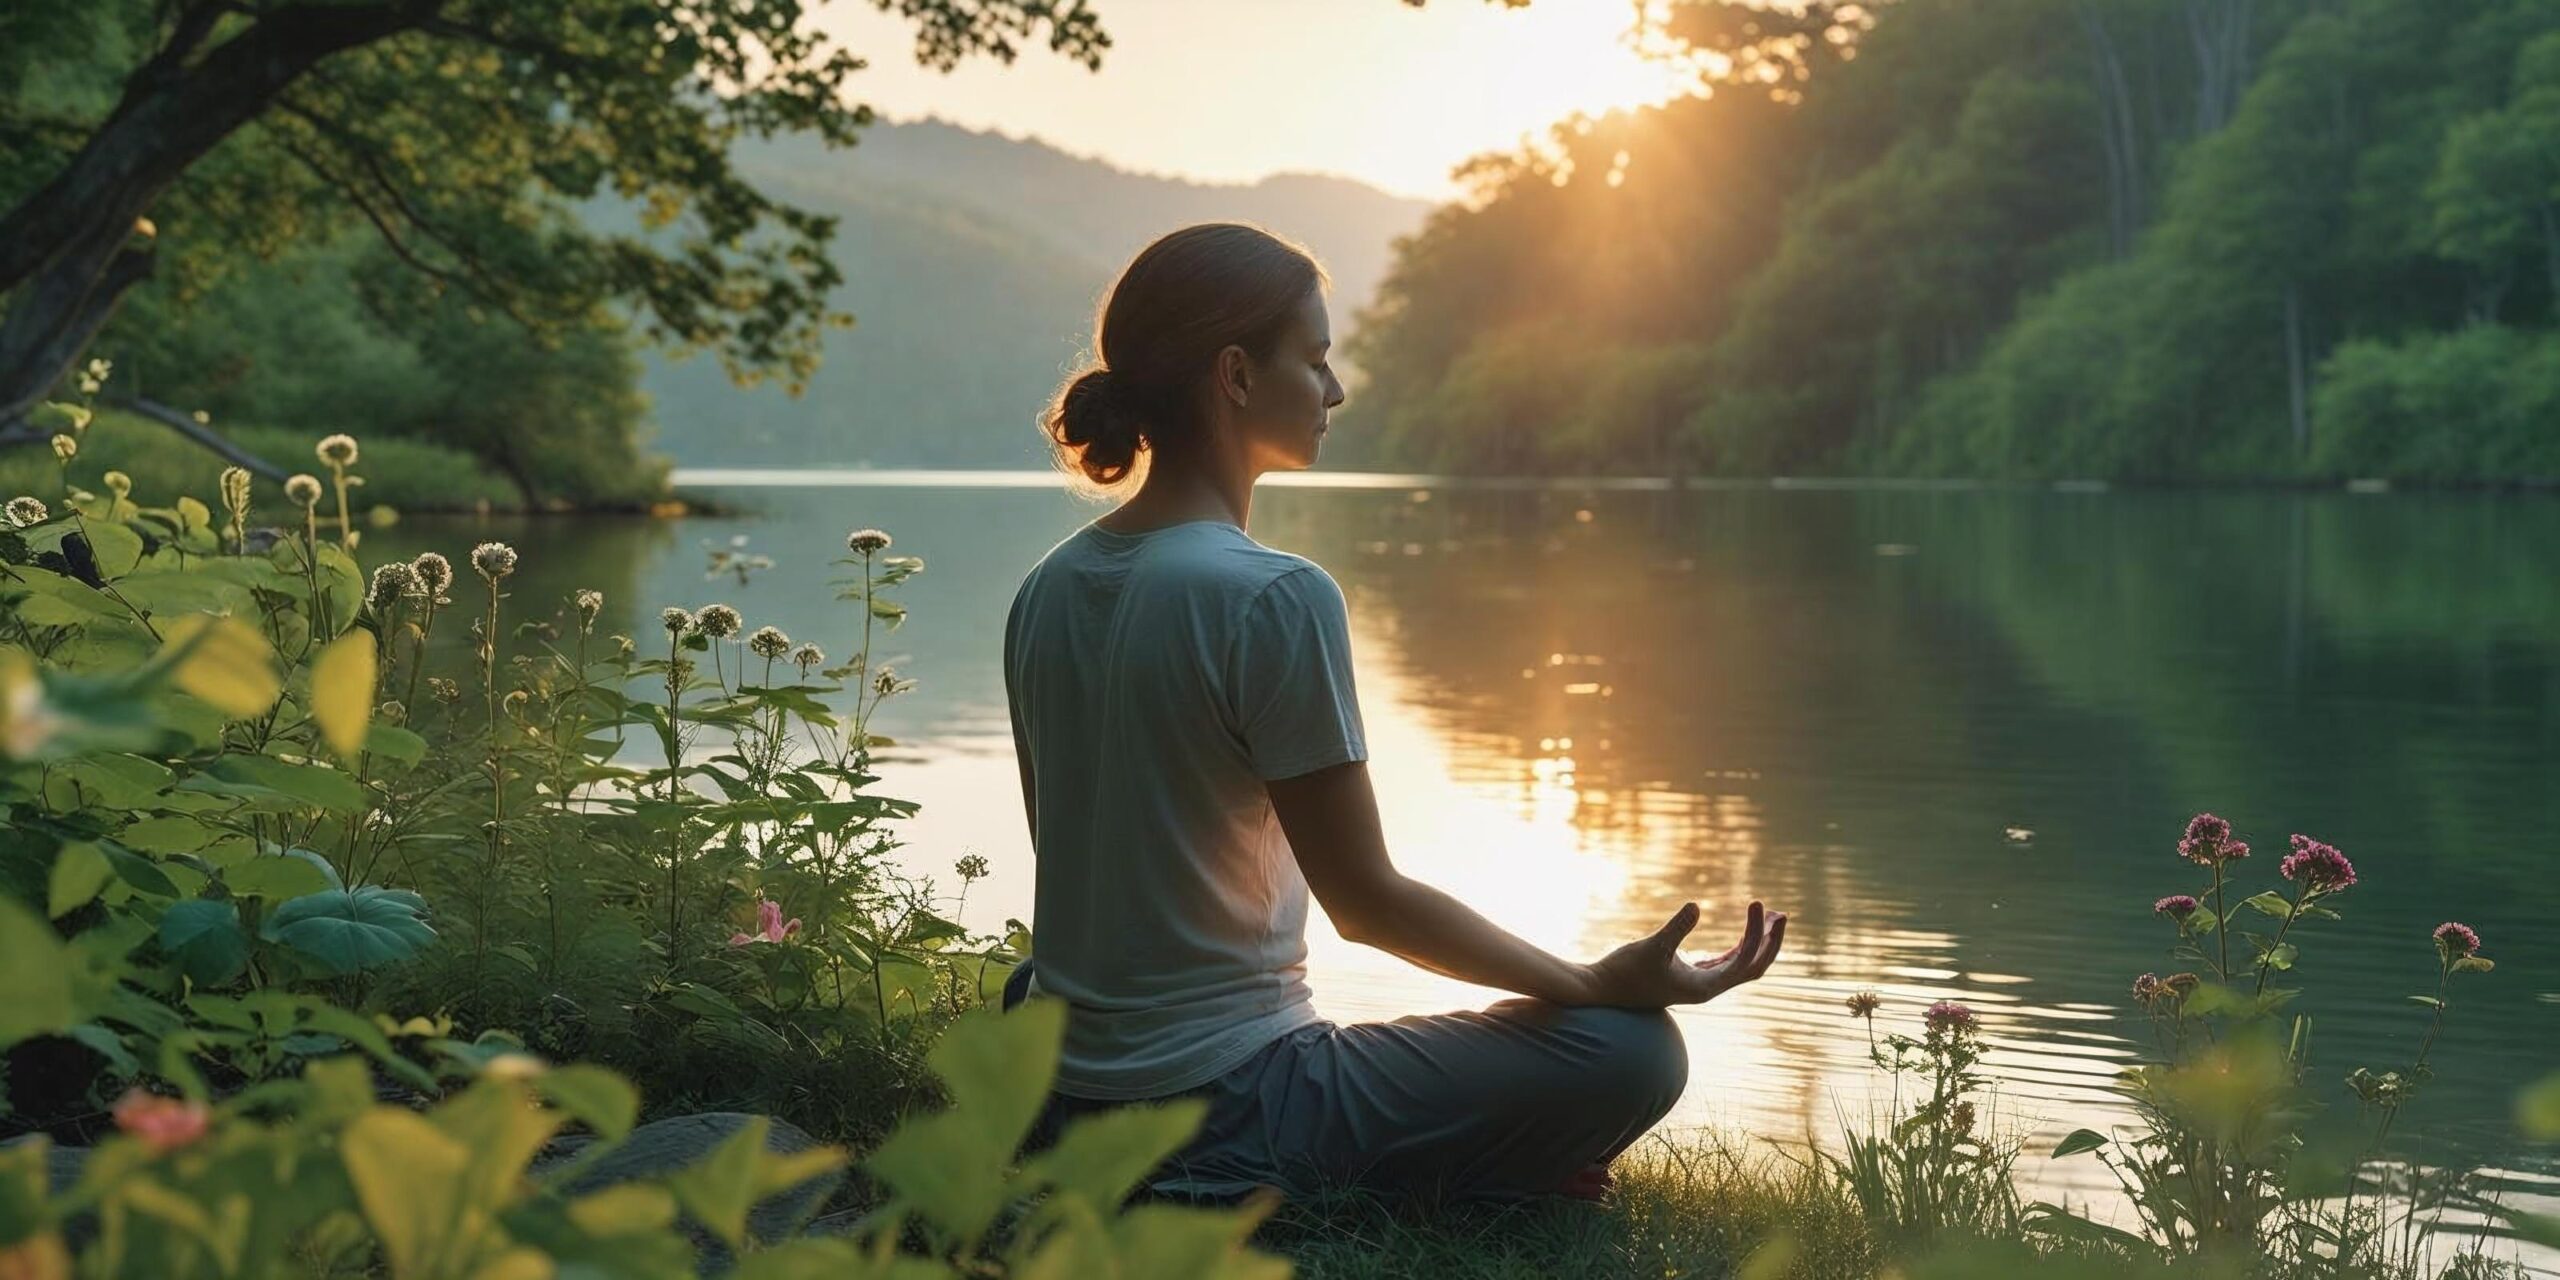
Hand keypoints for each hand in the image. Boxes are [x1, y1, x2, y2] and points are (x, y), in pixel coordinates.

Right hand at [1579, 900, 1786, 1007]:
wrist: (1602, 990)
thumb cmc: (1624, 971)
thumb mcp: (1651, 947)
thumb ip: (1675, 928)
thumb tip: (1696, 905)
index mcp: (1705, 987)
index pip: (1744, 960)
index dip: (1756, 933)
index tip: (1756, 903)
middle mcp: (1709, 988)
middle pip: (1755, 967)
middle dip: (1771, 941)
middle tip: (1782, 914)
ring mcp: (1702, 984)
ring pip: (1743, 964)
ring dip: (1759, 942)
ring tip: (1772, 915)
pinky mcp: (1693, 977)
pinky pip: (1728, 961)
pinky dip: (1742, 945)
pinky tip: (1748, 929)